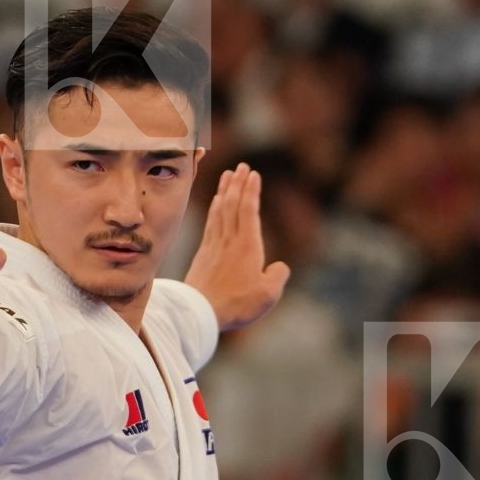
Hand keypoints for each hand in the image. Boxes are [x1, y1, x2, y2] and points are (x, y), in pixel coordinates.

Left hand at [183, 162, 290, 332]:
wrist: (200, 312)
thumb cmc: (237, 304)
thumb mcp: (268, 294)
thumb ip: (278, 276)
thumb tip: (280, 267)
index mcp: (247, 246)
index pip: (249, 209)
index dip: (251, 190)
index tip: (253, 174)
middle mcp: (229, 241)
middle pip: (233, 204)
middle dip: (238, 183)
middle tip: (241, 166)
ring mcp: (214, 246)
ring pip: (220, 211)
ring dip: (225, 191)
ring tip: (228, 176)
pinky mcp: (204, 255)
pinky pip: (211, 224)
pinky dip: (215, 209)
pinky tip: (215, 203)